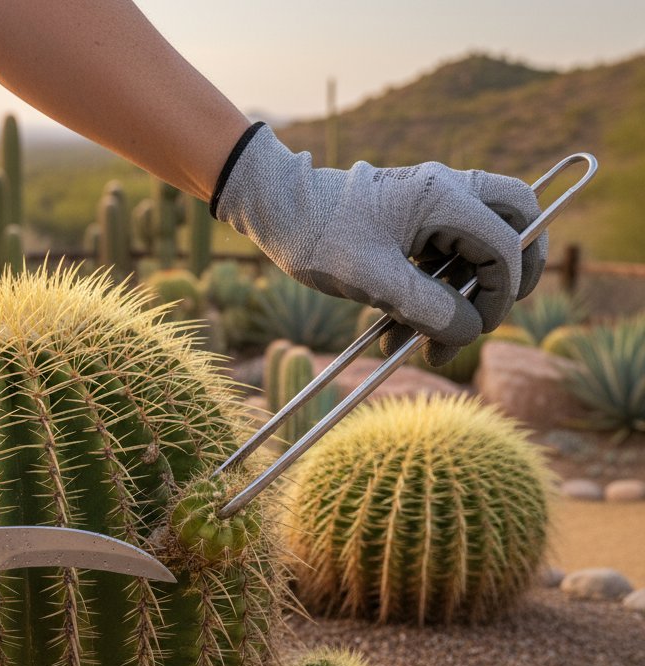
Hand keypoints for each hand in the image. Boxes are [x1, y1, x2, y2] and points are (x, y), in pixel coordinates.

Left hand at [213, 124, 547, 364]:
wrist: (276, 210)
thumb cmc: (318, 236)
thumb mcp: (373, 281)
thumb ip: (428, 308)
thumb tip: (472, 331)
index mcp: (445, 196)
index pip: (505, 245)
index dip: (501, 294)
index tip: (473, 330)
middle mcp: (448, 192)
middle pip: (516, 222)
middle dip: (511, 275)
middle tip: (491, 316)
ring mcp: (431, 205)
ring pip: (476, 248)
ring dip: (458, 299)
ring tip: (421, 349)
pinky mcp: (412, 223)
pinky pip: (441, 258)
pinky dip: (430, 295)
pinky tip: (395, 334)